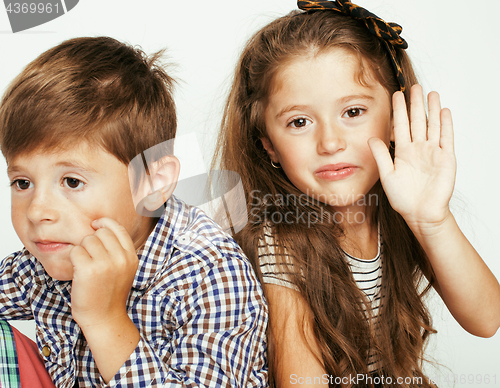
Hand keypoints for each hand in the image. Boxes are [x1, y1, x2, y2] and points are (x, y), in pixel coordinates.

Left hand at [69, 218, 138, 328]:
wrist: (104, 318)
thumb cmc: (110, 294)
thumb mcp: (124, 269)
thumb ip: (118, 250)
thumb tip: (100, 226)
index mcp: (131, 256)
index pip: (117, 227)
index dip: (103, 222)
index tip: (95, 225)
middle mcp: (121, 258)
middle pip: (100, 232)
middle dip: (91, 242)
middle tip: (91, 259)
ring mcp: (106, 264)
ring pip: (87, 240)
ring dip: (82, 251)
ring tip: (86, 268)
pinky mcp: (89, 270)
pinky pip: (76, 251)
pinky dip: (74, 260)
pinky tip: (79, 273)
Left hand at [368, 84, 455, 229]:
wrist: (421, 213)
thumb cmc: (403, 198)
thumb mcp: (387, 175)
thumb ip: (381, 156)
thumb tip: (371, 138)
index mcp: (403, 152)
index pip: (400, 126)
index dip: (399, 110)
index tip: (396, 94)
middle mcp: (418, 149)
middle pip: (417, 121)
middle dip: (415, 104)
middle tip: (414, 86)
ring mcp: (433, 152)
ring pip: (432, 125)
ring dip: (432, 109)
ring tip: (431, 93)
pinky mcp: (446, 158)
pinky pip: (446, 137)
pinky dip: (446, 124)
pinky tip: (444, 111)